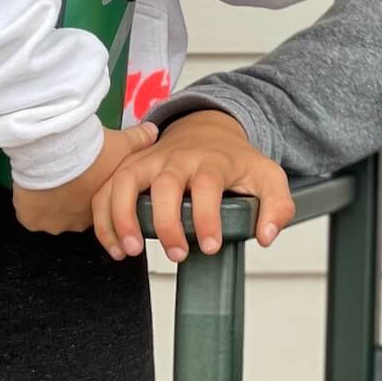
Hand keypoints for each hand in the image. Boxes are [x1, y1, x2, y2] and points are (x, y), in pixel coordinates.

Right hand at [12, 121, 159, 233]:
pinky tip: (31, 186)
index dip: (92, 194)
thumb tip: (154, 133)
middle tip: (68, 177)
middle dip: (72, 199)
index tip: (87, 179)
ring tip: (49, 178)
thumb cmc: (90, 151)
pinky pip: (29, 214)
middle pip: (74, 215)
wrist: (55, 149)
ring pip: (51, 215)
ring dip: (50, 200)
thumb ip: (138, 139)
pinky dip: (29, 202)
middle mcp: (76, 223)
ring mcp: (52, 223)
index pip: (98, 210)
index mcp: (100, 209)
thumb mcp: (121, 143)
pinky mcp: (30, 218)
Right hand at [92, 110, 293, 262]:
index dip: (207, 217)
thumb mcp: (267, 177)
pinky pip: (106, 189)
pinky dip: (103, 217)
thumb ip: (278, 206)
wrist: (208, 126)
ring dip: (122, 217)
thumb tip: (266, 236)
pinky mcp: (129, 167)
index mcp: (211, 161)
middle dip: (166, 222)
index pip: (208, 185)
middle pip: (165, 184)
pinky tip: (113, 245)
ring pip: (125, 181)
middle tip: (177, 254)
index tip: (211, 246)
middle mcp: (176, 159)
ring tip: (130, 251)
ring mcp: (149, 161)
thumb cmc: (235, 159)